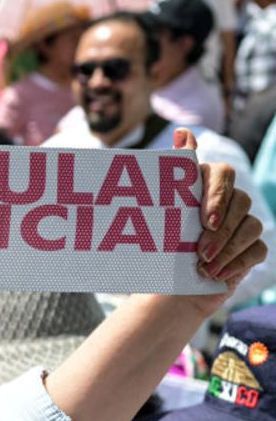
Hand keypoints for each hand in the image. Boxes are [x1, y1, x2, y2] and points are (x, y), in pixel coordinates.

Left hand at [176, 128, 266, 315]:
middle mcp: (227, 201)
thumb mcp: (164, 212)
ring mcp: (243, 224)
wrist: (168, 288)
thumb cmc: (162, 247)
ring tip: (204, 265)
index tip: (204, 219)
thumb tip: (182, 132)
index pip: (222, 173)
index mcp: (204, 186)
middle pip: (241, 200)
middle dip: (222, 228)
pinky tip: (216, 274)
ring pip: (251, 225)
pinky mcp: (252, 248)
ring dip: (227, 248)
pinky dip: (236, 262)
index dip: (217, 194)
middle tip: (201, 249)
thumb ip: (176, 173)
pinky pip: (257, 249)